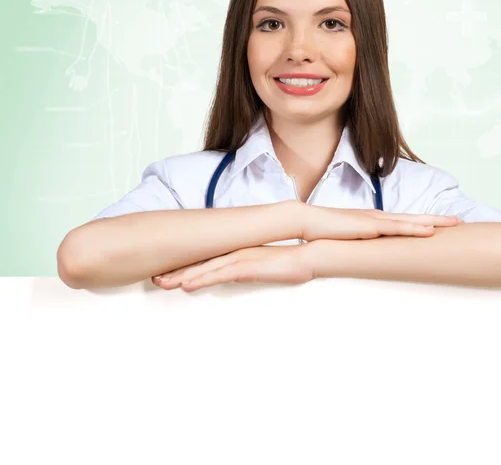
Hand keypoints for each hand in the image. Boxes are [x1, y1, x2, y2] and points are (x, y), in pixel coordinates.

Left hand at [151, 244, 311, 291]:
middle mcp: (233, 253)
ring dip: (181, 276)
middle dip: (175, 271)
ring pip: (204, 268)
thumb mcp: (262, 267)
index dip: (184, 267)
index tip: (167, 274)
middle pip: (199, 262)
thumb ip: (246, 269)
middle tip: (154, 278)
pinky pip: (219, 274)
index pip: (205, 260)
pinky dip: (201, 279)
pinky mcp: (246, 266)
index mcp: (236, 253)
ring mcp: (239, 258)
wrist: (307, 257)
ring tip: (161, 282)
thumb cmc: (287, 264)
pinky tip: (187, 285)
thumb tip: (235, 275)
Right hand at [300, 204, 459, 241]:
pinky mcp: (371, 227)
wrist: (309, 220)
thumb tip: (367, 255)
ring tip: (453, 223)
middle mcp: (379, 218)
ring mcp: (376, 220)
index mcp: (375, 221)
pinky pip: (398, 228)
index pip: (404, 221)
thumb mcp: (347, 240)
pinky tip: (430, 230)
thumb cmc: (326, 231)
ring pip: (411, 221)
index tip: (441, 225)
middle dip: (437, 219)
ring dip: (433, 221)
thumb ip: (359, 246)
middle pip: (414, 218)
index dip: (423, 222)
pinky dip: (416, 228)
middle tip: (458, 221)